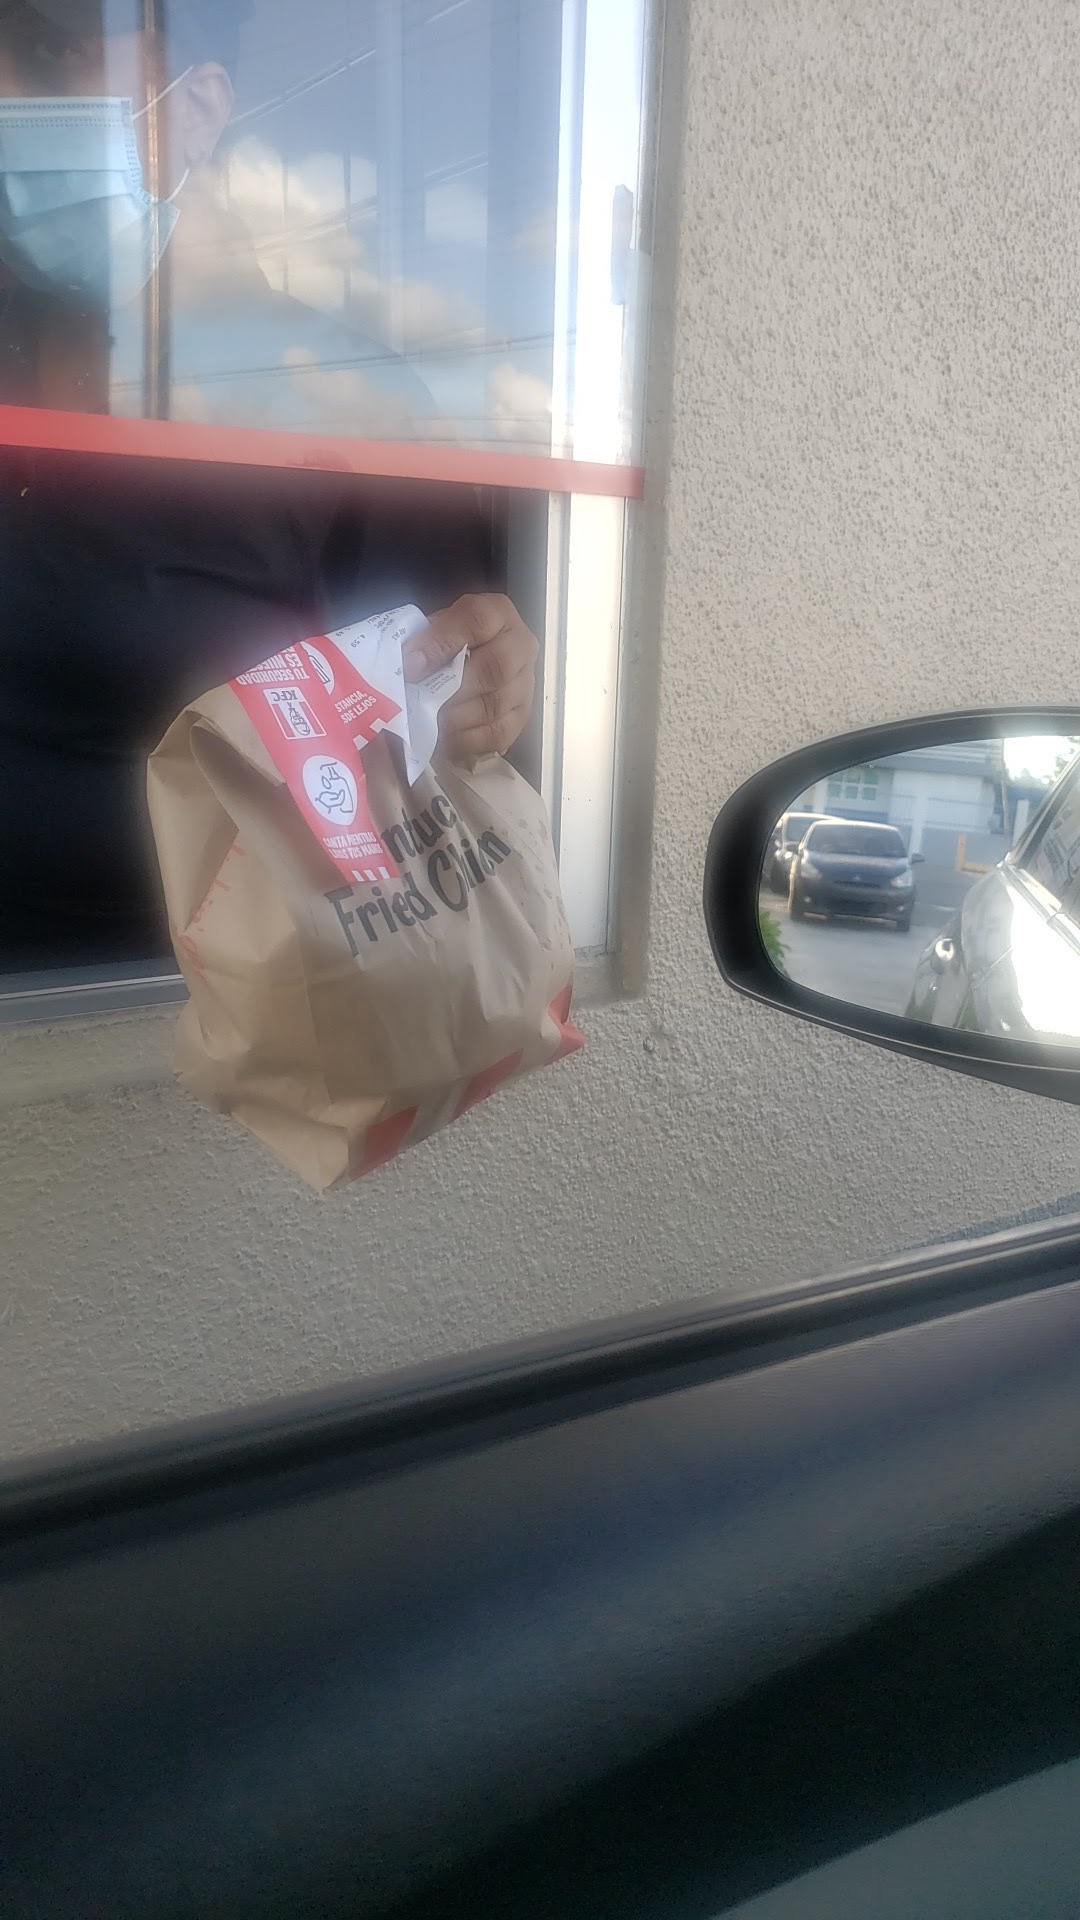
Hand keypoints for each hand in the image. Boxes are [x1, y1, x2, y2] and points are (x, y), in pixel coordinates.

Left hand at [405, 593, 538, 763]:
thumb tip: (404, 666)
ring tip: (427, 725)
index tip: (410, 665)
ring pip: (496, 705)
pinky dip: (467, 740)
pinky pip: (498, 733)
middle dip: (452, 689)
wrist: (467, 666)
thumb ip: (420, 641)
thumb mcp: (432, 630)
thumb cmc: (444, 646)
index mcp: (496, 613)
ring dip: (456, 719)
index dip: (442, 642)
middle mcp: (520, 645)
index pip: (477, 620)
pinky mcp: (521, 717)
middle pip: (495, 667)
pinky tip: (444, 741)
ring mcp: (525, 683)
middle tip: (420, 704)